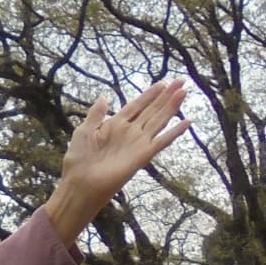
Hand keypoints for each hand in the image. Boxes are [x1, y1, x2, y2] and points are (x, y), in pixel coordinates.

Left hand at [46, 80, 191, 243]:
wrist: (80, 183)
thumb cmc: (78, 160)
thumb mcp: (83, 131)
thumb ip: (96, 115)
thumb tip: (104, 97)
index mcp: (115, 125)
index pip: (137, 106)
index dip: (150, 94)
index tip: (163, 82)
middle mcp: (130, 132)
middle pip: (152, 110)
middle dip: (166, 96)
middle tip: (182, 81)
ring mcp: (137, 143)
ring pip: (159, 121)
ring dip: (172, 107)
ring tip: (184, 92)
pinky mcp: (143, 155)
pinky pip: (162, 142)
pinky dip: (174, 132)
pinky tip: (187, 122)